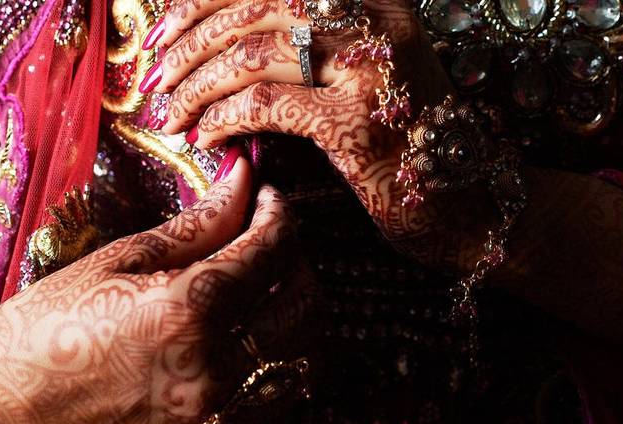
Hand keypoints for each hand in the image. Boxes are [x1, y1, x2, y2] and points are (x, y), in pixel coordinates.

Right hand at [0, 157, 317, 423]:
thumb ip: (195, 225)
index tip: (268, 200)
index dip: (279, 215)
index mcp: (186, 309)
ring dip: (294, 314)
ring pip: (300, 356)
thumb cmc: (48, 323)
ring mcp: (214, 413)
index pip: (270, 251)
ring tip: (263, 292)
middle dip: (297, 262)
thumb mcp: (117, 260)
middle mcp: (212, 366)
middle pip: (304, 305)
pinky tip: (249, 343)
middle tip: (269, 244)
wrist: (3, 407)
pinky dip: (276, 364)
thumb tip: (242, 181)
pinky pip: (274, 399)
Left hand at [142, 0, 481, 270]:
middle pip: (253, 5)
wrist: (469, 203)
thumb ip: (307, 49)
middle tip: (152, 75)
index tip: (161, 32)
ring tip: (166, 113)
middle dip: (187, 40)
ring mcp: (370, 67)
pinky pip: (267, 106)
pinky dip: (223, 119)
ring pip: (254, 53)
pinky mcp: (359, 123)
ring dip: (195, 84)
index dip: (201, 1)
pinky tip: (203, 138)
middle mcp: (375, 18)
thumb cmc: (405, 143)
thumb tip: (216, 42)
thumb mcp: (365, 75)